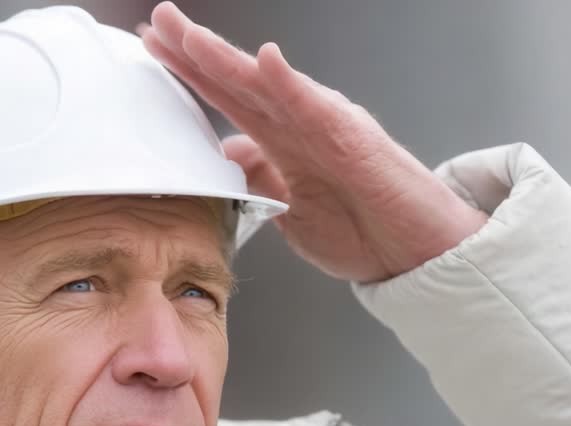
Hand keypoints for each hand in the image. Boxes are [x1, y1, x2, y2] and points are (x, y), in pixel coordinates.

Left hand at [139, 2, 487, 282]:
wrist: (416, 257)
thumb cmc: (366, 233)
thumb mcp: (290, 211)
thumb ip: (258, 180)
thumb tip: (223, 156)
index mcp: (284, 139)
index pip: (228, 96)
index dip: (190, 71)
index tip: (154, 47)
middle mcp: (302, 123)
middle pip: (239, 78)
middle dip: (195, 50)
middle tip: (158, 21)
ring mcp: (326, 126)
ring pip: (268, 84)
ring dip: (227, 59)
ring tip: (189, 36)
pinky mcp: (353, 139)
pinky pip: (315, 106)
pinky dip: (290, 83)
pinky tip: (267, 59)